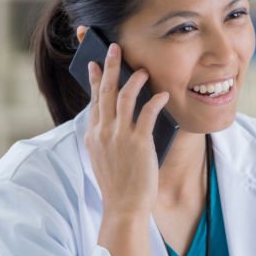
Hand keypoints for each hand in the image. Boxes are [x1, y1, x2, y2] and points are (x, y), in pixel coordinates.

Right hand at [84, 43, 169, 219]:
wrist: (123, 207)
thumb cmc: (117, 186)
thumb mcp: (102, 159)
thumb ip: (105, 138)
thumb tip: (115, 120)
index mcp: (93, 136)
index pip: (92, 101)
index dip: (93, 80)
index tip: (93, 64)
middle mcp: (103, 132)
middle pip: (104, 91)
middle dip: (109, 66)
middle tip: (114, 48)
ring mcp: (119, 137)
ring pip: (124, 97)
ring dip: (133, 79)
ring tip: (142, 69)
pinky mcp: (138, 143)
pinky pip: (147, 114)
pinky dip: (155, 101)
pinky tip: (163, 94)